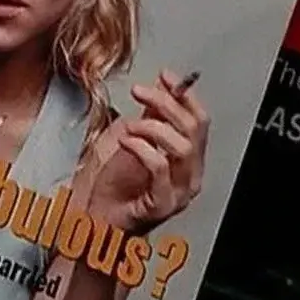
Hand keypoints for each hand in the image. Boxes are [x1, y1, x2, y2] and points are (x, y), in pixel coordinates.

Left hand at [85, 69, 209, 234]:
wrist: (99, 223)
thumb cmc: (116, 189)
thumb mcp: (136, 143)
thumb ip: (152, 118)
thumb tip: (161, 88)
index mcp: (190, 161)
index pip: (200, 121)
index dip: (185, 95)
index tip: (165, 76)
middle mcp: (192, 177)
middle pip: (194, 130)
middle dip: (167, 104)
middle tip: (141, 92)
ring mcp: (180, 193)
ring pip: (183, 147)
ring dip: (153, 127)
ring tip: (131, 126)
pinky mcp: (163, 205)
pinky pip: (160, 167)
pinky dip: (142, 147)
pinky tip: (125, 141)